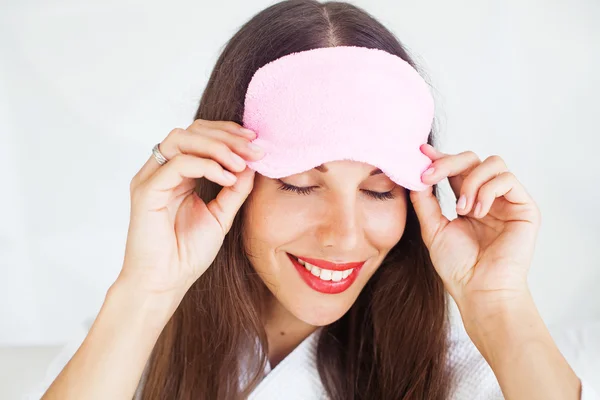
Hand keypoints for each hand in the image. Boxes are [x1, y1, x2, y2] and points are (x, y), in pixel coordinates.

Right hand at [117, 119, 263, 297]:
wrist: (164, 284)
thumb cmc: (187, 254)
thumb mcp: (221, 215)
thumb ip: (235, 189)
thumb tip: (252, 164)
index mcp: (178, 175)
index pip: (200, 137)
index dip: (228, 134)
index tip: (256, 142)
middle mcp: (162, 171)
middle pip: (191, 131)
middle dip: (227, 136)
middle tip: (254, 149)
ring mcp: (151, 179)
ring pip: (181, 139)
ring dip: (217, 146)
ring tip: (240, 163)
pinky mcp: (146, 191)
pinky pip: (178, 164)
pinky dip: (206, 166)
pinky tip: (227, 178)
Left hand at [409, 144, 541, 311]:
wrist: (478, 290)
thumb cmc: (458, 266)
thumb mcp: (433, 228)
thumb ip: (425, 201)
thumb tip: (414, 176)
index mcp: (467, 201)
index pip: (456, 170)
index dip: (440, 158)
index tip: (420, 153)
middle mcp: (488, 197)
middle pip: (473, 159)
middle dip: (449, 163)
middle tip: (429, 176)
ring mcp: (507, 201)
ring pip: (492, 163)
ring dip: (470, 181)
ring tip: (461, 209)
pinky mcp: (525, 207)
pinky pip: (507, 180)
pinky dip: (487, 191)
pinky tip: (477, 212)